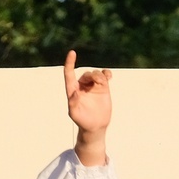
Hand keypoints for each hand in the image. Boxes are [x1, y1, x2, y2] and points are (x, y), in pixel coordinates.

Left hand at [64, 50, 111, 165]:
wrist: (95, 126)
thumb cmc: (82, 121)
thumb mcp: (74, 113)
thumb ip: (72, 103)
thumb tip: (74, 92)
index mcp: (72, 89)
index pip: (69, 73)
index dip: (70, 63)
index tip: (72, 53)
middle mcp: (82, 85)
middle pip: (86, 74)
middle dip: (92, 76)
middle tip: (98, 81)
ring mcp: (93, 86)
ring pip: (96, 74)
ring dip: (100, 76)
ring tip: (104, 82)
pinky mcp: (103, 88)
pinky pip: (105, 76)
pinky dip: (107, 74)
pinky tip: (109, 76)